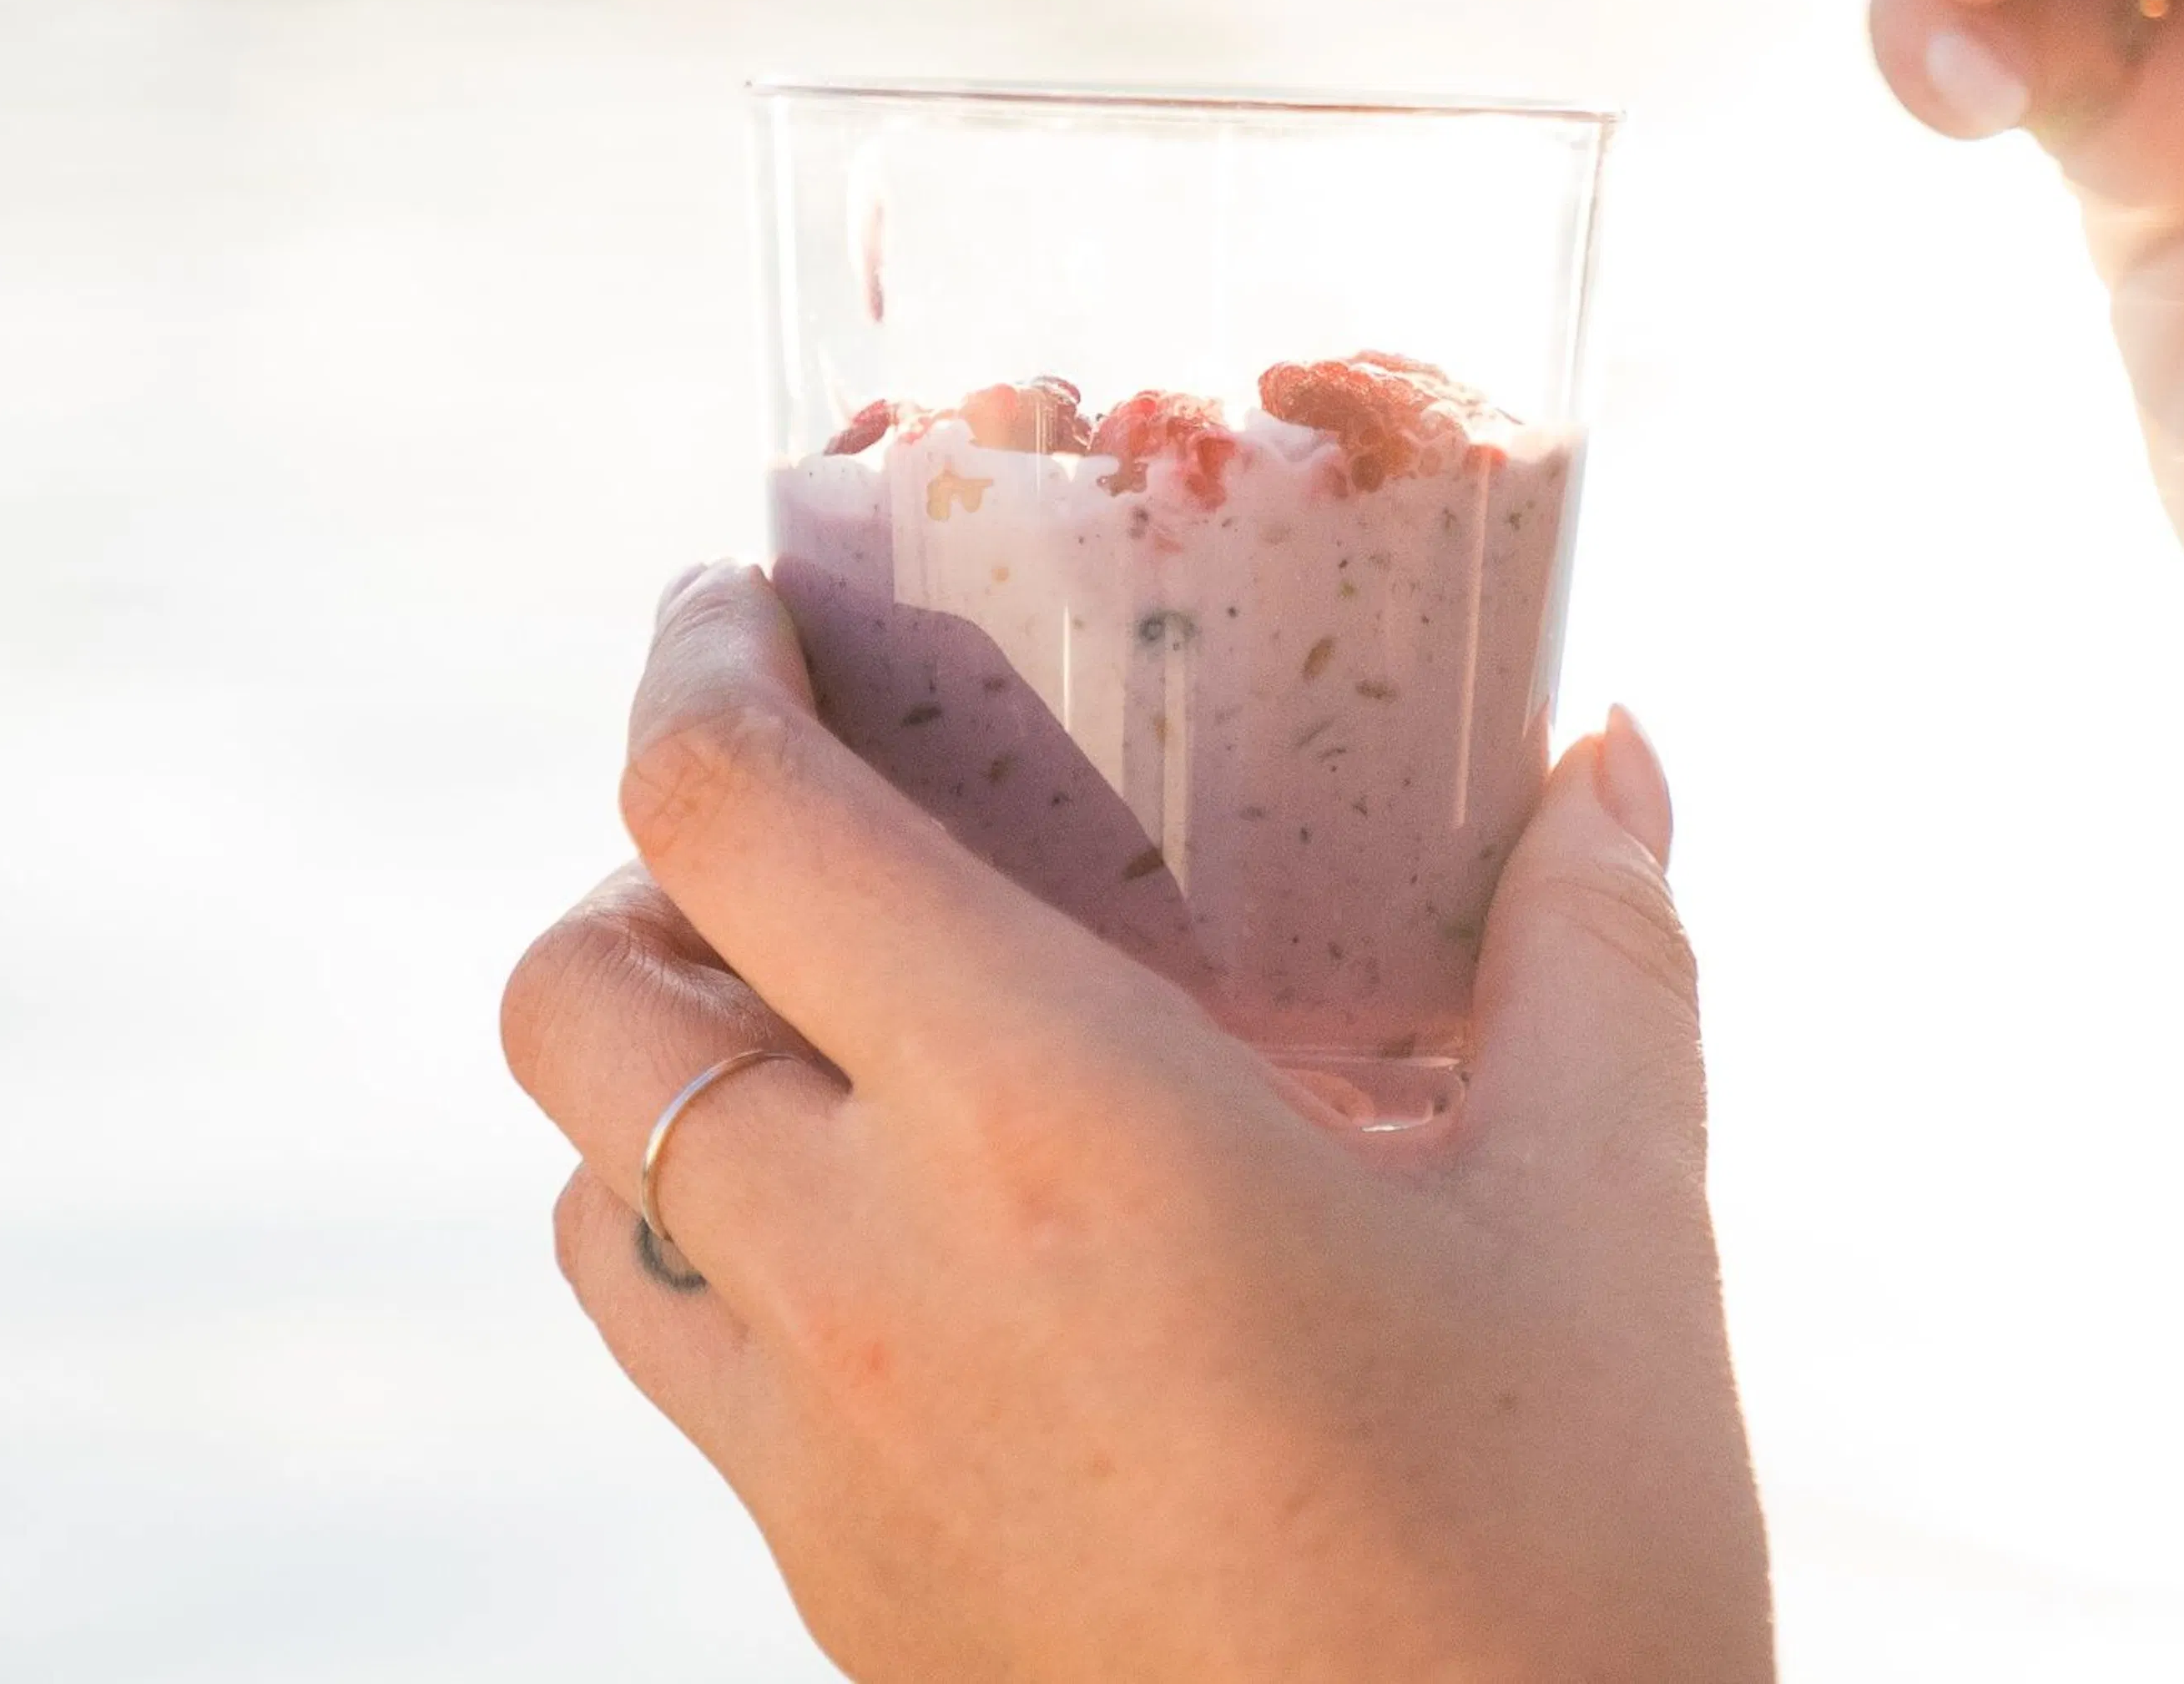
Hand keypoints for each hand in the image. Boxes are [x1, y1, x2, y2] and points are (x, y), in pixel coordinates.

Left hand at [501, 565, 1769, 1683]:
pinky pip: (676, 1356)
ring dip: (661, 1068)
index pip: (728, 809)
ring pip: (588, 1186)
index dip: (700, 658)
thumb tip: (1610, 757)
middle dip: (646, 868)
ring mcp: (812, 1452)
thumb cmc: (1556, 1584)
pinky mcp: (824, 1588)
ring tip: (845, 1032)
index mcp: (1040, 1122)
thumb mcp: (1608, 1234)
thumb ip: (1594, 953)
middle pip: (572, 992)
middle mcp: (864, 1269)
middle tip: (813, 829)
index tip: (755, 599)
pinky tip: (909, 1245)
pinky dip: (709, 1242)